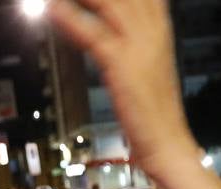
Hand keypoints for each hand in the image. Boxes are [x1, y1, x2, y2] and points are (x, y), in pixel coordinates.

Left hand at [47, 0, 195, 176]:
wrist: (168, 144)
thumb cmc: (152, 107)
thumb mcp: (144, 62)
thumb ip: (130, 34)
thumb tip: (107, 17)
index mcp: (159, 26)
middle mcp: (153, 29)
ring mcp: (139, 46)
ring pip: (109, 2)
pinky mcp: (123, 66)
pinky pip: (94, 34)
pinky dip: (71, 19)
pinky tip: (52, 9)